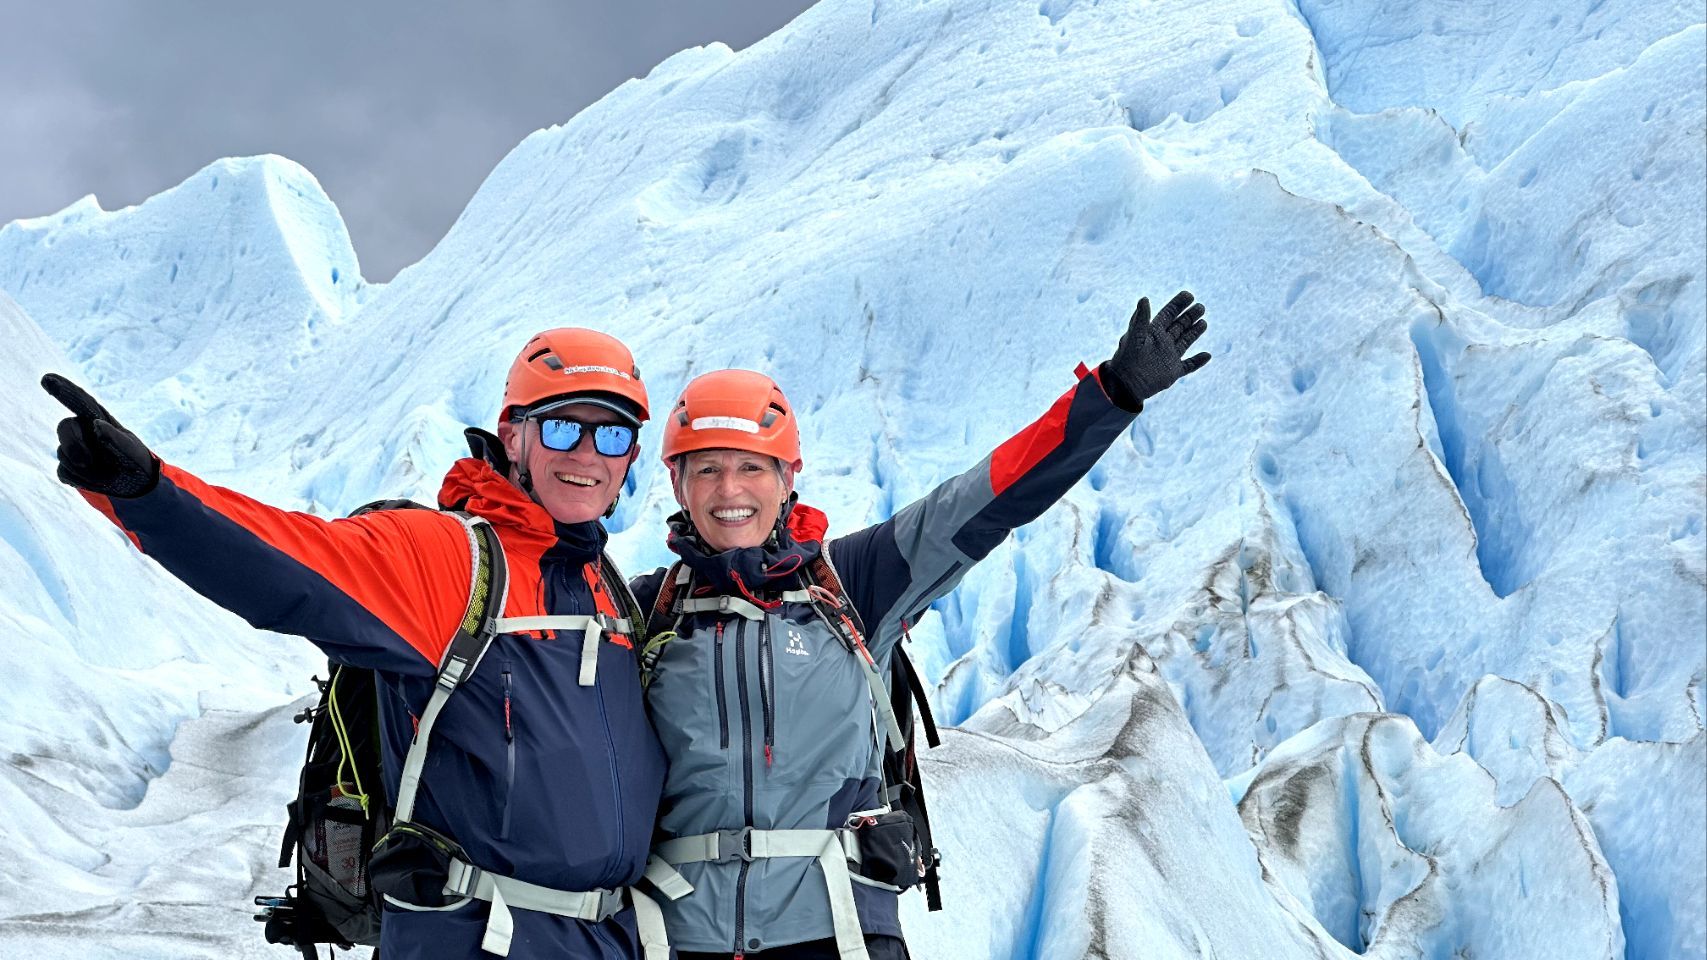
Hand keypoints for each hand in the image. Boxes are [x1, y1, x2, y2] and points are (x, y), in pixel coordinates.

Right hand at [40, 373, 159, 497]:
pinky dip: (82, 481)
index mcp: (99, 418)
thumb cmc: (135, 462)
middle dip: (74, 446)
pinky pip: (64, 472)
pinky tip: (98, 481)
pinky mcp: (68, 466)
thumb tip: (96, 425)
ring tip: (110, 475)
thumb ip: (115, 438)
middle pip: (64, 427)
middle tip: (87, 462)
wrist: (135, 486)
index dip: (63, 389)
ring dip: (88, 470)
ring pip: (64, 455)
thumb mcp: (132, 451)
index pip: (79, 400)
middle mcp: (82, 429)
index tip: (47, 379)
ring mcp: (73, 448)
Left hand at [1098, 290, 1210, 410]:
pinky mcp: (1173, 372)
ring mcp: (1168, 357)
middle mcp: (1162, 342)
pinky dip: (1198, 361)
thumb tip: (1144, 298)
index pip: (1168, 314)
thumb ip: (1140, 319)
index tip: (1189, 295)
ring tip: (1204, 322)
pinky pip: (1189, 366)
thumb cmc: (1127, 360)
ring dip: (1194, 332)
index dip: (1178, 304)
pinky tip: (1208, 356)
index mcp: (1153, 332)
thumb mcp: (1134, 337)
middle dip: (1189, 316)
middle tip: (1201, 306)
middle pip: (1179, 326)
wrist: (1125, 385)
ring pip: (1185, 341)